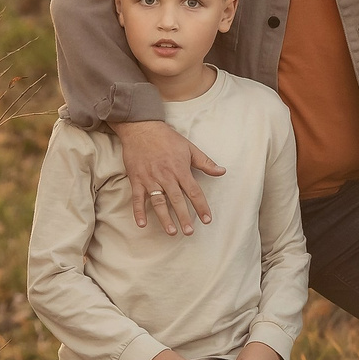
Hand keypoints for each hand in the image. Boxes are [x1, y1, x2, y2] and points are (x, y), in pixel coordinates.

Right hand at [112, 119, 224, 236]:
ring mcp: (150, 179)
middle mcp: (166, 176)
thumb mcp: (190, 148)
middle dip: (184, 217)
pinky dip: (138, 211)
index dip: (201, 207)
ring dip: (164, 218)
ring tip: (172, 231)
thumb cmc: (167, 138)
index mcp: (180, 170)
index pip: (194, 192)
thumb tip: (222, 171)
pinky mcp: (136, 179)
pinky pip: (137, 198)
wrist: (142, 128)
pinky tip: (142, 224)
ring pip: (158, 202)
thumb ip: (205, 162)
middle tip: (189, 232)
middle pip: (177, 200)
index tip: (207, 219)